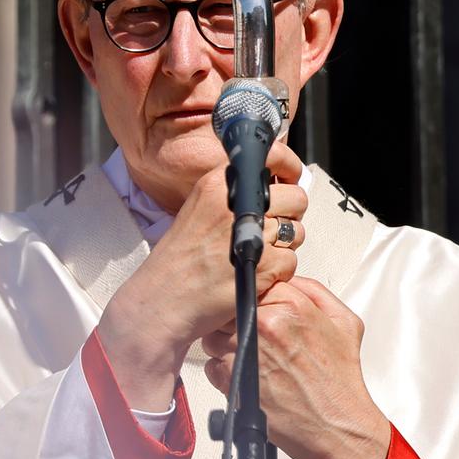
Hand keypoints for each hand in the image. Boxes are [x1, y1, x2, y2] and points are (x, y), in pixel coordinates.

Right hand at [98, 141, 306, 410]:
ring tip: (254, 257)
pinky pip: (291, 262)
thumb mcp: (198, 209)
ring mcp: (251, 234)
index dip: (290, 169)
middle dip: (289, 216)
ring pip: (297, 232)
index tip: (289, 180)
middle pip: (296, 198)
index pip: (274, 157)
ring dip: (284, 247)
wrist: (161, 301)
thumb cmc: (179, 261)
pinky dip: (278, 273)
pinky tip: (252, 276)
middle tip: (267, 232)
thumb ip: (233, 194)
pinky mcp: (262, 265)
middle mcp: (236, 203)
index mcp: (218, 184)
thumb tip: (275, 184)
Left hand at [202, 276, 390, 458]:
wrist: (337, 427)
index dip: (255, 299)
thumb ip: (315, 292)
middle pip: (228, 308)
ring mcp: (245, 353)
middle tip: (254, 337)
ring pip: (215, 336)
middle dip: (236, 320)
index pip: (253, 284)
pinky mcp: (232, 381)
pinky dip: (223, 371)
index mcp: (292, 307)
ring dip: (226, 345)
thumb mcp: (344, 323)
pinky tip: (247, 378)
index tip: (260, 311)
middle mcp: (265, 326)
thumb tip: (289, 279)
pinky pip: (211, 365)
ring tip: (252, 360)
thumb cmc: (340, 382)